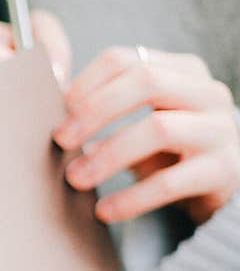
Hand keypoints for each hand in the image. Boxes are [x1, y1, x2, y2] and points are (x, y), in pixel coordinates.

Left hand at [55, 47, 239, 223]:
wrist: (219, 186)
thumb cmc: (166, 149)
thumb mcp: (140, 119)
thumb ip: (104, 108)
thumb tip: (47, 114)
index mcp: (181, 71)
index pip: (126, 59)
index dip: (86, 82)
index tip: (57, 109)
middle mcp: (206, 92)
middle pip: (145, 82)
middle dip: (95, 111)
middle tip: (60, 140)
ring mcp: (220, 130)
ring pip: (158, 129)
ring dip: (107, 155)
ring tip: (76, 178)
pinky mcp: (223, 171)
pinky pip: (170, 182)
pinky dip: (131, 198)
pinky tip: (105, 211)